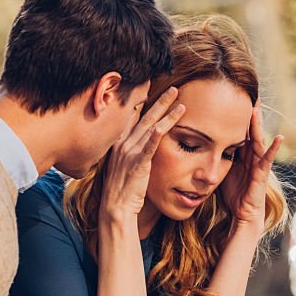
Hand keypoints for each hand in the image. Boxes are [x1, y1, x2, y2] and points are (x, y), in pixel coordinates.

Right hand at [101, 87, 183, 222]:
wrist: (115, 208)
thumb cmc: (121, 189)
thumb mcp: (122, 165)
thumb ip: (129, 151)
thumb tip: (137, 145)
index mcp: (118, 142)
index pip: (131, 116)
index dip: (142, 101)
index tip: (151, 88)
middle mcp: (123, 143)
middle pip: (144, 116)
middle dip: (160, 101)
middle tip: (173, 89)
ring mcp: (130, 152)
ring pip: (151, 126)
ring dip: (167, 112)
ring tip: (180, 101)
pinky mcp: (139, 163)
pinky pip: (150, 145)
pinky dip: (159, 132)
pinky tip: (168, 122)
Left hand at [219, 99, 282, 232]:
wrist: (242, 214)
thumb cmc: (232, 193)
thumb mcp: (220, 169)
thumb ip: (214, 155)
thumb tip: (195, 142)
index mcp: (240, 153)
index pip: (237, 129)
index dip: (235, 115)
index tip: (231, 97)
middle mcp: (250, 155)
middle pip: (248, 130)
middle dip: (248, 113)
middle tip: (247, 93)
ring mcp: (258, 163)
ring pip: (257, 140)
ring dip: (257, 125)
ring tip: (257, 109)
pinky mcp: (262, 174)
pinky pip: (268, 159)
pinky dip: (274, 149)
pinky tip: (279, 138)